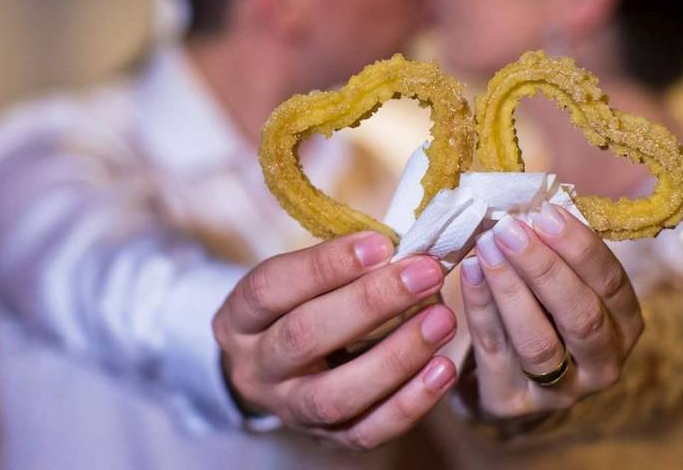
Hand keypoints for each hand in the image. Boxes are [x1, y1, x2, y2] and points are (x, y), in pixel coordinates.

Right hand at [213, 232, 457, 450]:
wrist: (273, 375)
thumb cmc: (296, 309)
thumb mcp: (297, 282)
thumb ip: (341, 265)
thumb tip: (404, 245)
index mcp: (240, 318)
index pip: (271, 288)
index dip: (326, 265)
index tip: (381, 244)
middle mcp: (256, 368)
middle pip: (305, 337)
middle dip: (371, 302)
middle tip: (425, 274)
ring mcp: (289, 410)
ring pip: (336, 394)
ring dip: (397, 355)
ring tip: (442, 320)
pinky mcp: (328, 439)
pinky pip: (368, 431)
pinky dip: (411, 401)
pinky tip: (442, 369)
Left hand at [459, 204, 643, 419]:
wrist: (513, 378)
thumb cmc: (545, 311)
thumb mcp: (566, 283)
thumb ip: (558, 250)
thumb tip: (531, 204)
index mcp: (625, 325)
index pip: (611, 283)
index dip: (579, 247)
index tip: (545, 212)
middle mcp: (602, 364)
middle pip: (580, 316)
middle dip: (544, 268)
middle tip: (510, 228)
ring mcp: (558, 391)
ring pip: (537, 341)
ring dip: (510, 288)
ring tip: (487, 246)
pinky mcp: (512, 401)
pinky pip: (494, 350)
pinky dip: (481, 307)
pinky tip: (470, 272)